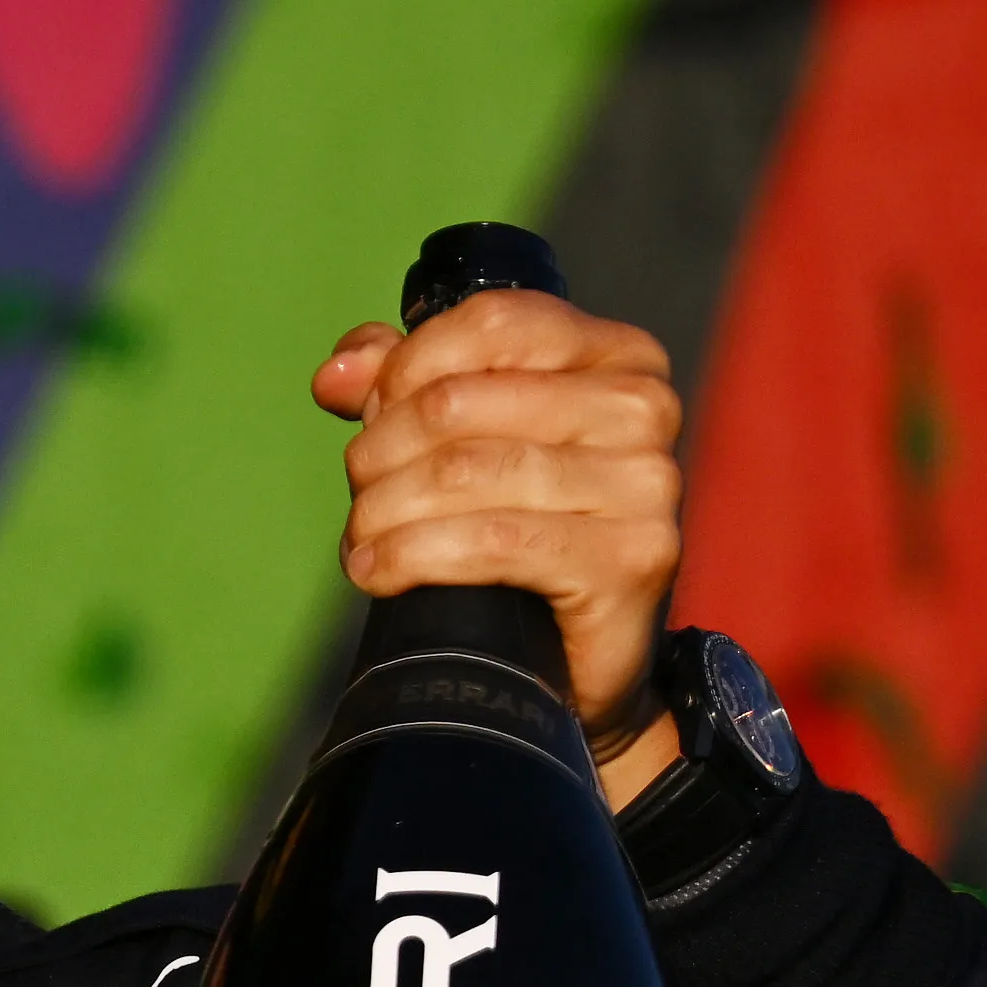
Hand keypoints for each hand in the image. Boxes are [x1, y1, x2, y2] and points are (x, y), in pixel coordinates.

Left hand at [314, 291, 686, 807]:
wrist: (582, 664)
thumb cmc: (528, 537)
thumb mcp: (471, 443)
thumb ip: (409, 386)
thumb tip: (340, 370)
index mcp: (618, 357)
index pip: (493, 322)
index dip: (407, 366)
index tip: (367, 415)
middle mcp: (644, 409)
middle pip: (461, 402)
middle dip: (382, 449)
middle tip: (361, 492)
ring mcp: (646, 485)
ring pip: (465, 472)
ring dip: (385, 508)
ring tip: (363, 537)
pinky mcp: (631, 559)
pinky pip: (491, 542)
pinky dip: (412, 555)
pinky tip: (377, 570)